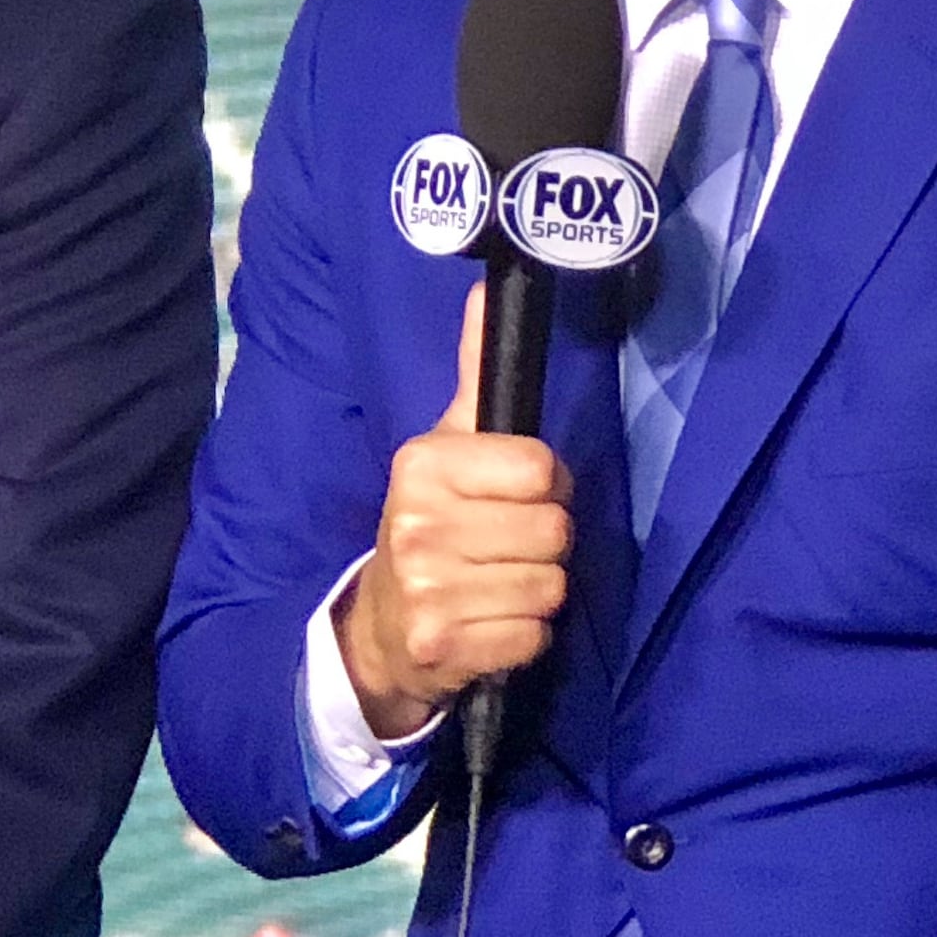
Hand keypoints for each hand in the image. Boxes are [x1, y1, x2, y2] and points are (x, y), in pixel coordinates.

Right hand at [336, 285, 573, 737]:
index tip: (514, 497)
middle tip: (503, 547)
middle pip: (554, 532)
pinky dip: (523, 637)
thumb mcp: (446, 445)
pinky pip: (534, 637)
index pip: (542, 470)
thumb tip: (484, 289)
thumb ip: (474, 372)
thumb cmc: (433, 524)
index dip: (545, 486)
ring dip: (536, 593)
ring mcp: (427, 589)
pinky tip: (489, 624)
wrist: (381, 627)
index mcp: (423, 464)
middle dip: (543, 544)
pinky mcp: (443, 647)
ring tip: (495, 585)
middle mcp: (418, 523)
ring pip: (550, 586)